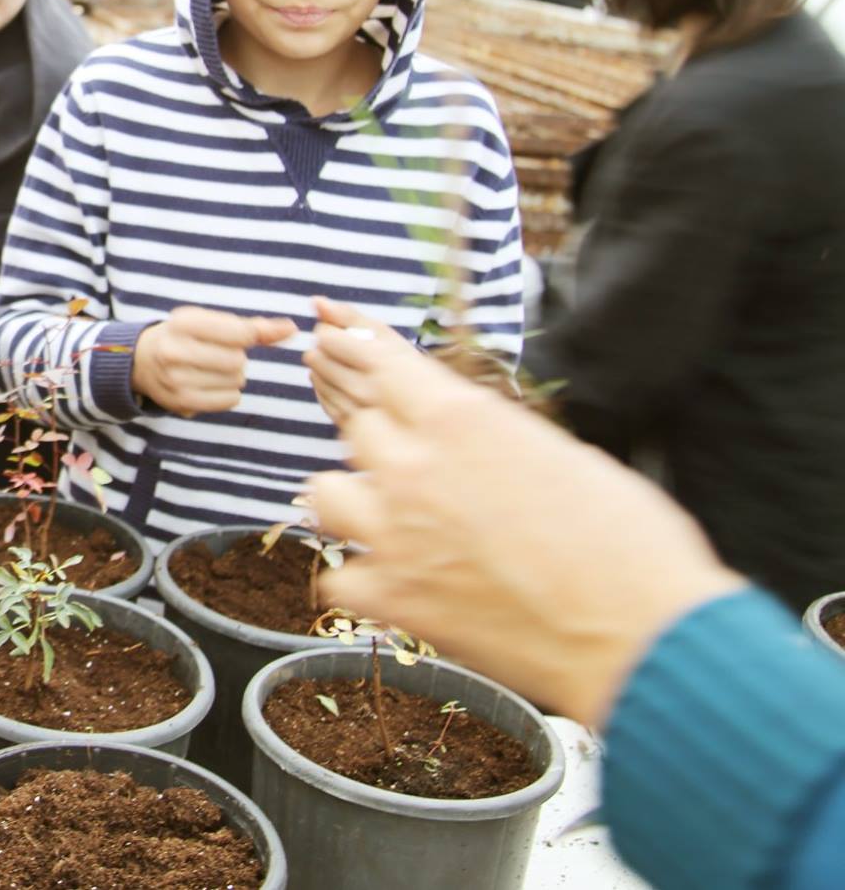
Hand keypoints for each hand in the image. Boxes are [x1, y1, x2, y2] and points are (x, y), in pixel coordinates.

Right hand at [132, 305, 295, 414]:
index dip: (247, 337)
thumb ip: (254, 327)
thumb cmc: (188, 337)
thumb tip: (292, 329)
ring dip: (233, 377)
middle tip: (219, 355)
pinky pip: (229, 400)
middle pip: (238, 360)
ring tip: (213, 370)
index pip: (239, 333)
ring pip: (235, 381)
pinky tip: (212, 385)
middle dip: (237, 358)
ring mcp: (176, 379)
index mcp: (183, 322)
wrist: (143, 362)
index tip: (237, 337)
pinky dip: (229, 393)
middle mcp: (175, 350)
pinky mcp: (181, 402)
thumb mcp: (212, 322)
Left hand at [301, 296, 414, 422]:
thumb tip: (316, 301)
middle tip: (345, 349)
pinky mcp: (349, 425)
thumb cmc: (405, 363)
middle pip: (317, 357)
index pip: (326, 338)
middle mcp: (364, 389)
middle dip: (324, 348)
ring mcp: (356, 411)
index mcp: (376, 361)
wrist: (429, 408)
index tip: (343, 332)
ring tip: (346, 364)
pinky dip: (325, 387)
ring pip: (316, 378)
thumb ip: (348, 316)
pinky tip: (341, 382)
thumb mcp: (384, 334)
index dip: (329, 330)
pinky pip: (322, 399)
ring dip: (323, 367)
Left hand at [305, 329, 744, 726]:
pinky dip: (362, 578)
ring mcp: (392, 534)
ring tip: (390, 518)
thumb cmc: (630, 545)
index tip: (333, 333)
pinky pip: (338, 574)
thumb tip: (475, 439)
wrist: (643, 636)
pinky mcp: (390, 597)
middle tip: (410, 462)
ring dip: (354, 500)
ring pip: (326, 492)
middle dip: (381, 440)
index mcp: (461, 420)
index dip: (354, 346)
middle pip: (356, 428)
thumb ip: (496, 436)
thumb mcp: (566, 455)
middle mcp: (413, 468)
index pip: (380, 362)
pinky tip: (394, 582)